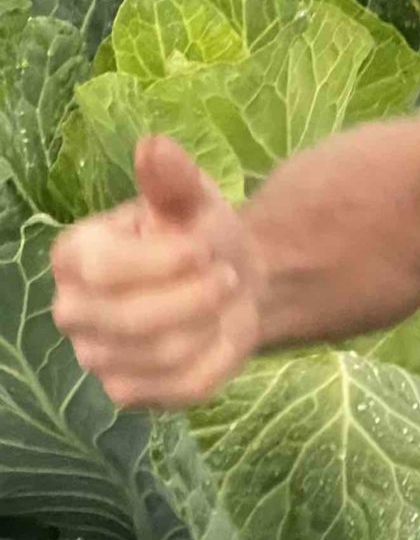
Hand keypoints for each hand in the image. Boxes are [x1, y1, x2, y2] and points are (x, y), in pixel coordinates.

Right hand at [50, 134, 262, 407]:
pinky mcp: (130, 393)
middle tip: (226, 274)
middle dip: (198, 295)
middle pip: (133, 320)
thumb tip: (154, 145)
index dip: (165, 261)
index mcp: (74, 255)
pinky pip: (183, 387)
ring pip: (164, 355)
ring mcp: (96, 358)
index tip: (202, 247)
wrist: (228, 282)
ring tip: (226, 297)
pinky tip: (224, 331)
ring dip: (214, 322)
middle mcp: (71, 310)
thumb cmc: (198, 233)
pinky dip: (221, 357)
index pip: (103, 269)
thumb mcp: (192, 198)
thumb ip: (172, 178)